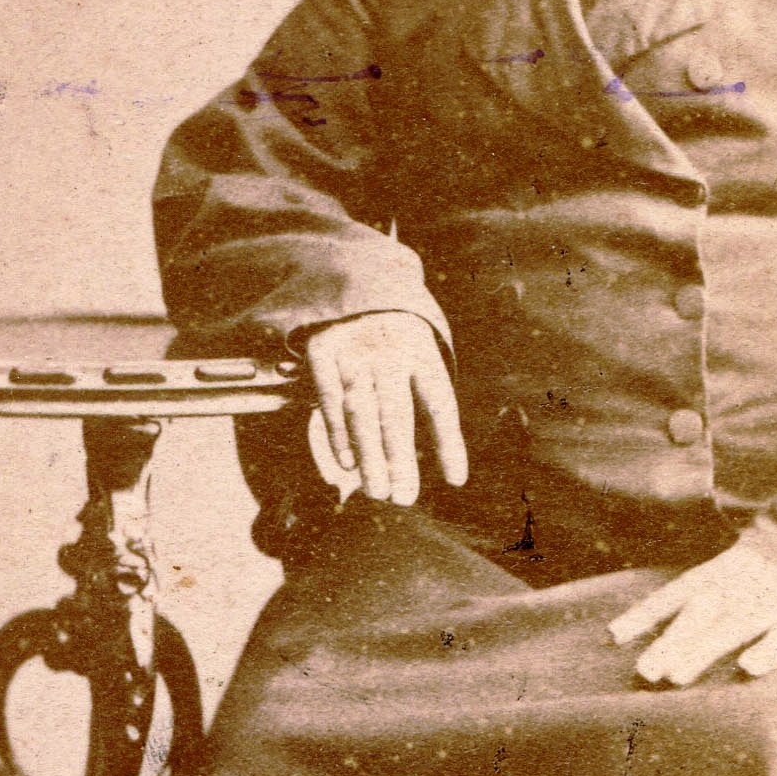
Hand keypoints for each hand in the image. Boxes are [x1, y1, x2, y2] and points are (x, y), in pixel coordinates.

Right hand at [302, 311, 467, 505]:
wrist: (356, 277)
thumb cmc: (396, 339)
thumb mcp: (420, 355)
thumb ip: (429, 403)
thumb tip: (453, 473)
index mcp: (422, 351)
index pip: (439, 401)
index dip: (449, 441)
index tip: (455, 480)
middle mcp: (389, 349)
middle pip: (397, 413)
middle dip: (400, 459)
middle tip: (403, 499)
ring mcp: (354, 349)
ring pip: (363, 409)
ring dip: (370, 453)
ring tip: (378, 491)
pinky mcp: (321, 348)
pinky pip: (329, 396)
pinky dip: (337, 430)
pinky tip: (347, 463)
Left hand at [608, 542, 776, 685]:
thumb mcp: (743, 566)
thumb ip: (708, 593)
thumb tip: (657, 624)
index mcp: (729, 566)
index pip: (680, 590)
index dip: (648, 611)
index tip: (615, 635)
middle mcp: (750, 579)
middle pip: (704, 611)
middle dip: (672, 641)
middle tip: (645, 672)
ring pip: (738, 624)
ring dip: (705, 649)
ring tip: (675, 676)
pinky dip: (770, 650)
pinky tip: (747, 671)